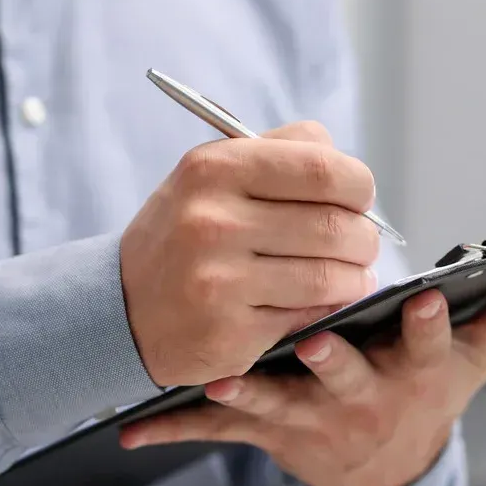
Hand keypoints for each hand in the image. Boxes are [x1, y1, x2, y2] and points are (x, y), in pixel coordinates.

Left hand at [119, 280, 485, 485]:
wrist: (377, 470)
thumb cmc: (422, 392)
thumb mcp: (471, 360)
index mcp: (409, 373)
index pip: (423, 345)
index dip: (423, 324)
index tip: (421, 297)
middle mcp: (357, 400)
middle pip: (345, 379)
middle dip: (332, 362)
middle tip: (314, 342)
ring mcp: (307, 419)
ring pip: (275, 405)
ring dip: (247, 394)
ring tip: (217, 383)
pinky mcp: (263, 431)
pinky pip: (215, 433)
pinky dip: (174, 428)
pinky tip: (131, 428)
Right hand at [120, 122, 381, 387]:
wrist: (123, 309)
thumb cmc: (185, 235)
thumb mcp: (211, 176)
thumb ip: (281, 154)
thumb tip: (351, 173)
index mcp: (214, 169)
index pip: (323, 169)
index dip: (358, 185)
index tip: (358, 199)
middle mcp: (212, 222)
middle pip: (334, 226)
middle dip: (363, 238)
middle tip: (360, 245)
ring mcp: (219, 281)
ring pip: (329, 276)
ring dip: (354, 278)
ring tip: (350, 275)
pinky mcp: (229, 332)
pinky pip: (308, 316)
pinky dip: (327, 309)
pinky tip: (319, 302)